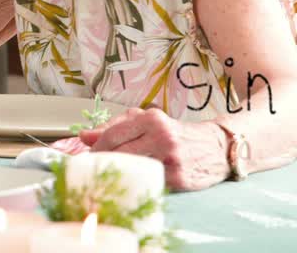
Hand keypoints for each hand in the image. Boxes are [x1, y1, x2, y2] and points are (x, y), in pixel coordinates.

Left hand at [77, 107, 229, 190]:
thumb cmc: (175, 133)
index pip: (112, 134)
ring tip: (112, 174)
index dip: (96, 148)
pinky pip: (148, 181)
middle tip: (96, 168)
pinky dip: (137, 181)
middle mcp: (162, 136)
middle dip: (104, 161)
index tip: (88, 156)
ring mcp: (171, 158)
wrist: (216, 147)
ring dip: (118, 172)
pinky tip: (133, 181)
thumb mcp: (147, 122)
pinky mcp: (178, 178)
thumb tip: (84, 136)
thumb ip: (115, 126)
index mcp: (151, 118)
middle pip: (119, 152)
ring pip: (132, 167)